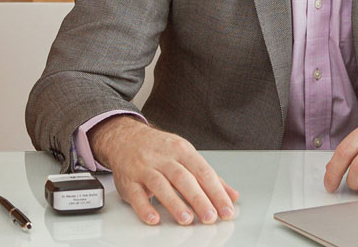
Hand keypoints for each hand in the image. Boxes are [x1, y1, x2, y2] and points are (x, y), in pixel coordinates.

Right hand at [88, 115, 239, 224]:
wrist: (126, 138)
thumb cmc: (161, 149)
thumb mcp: (187, 155)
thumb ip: (209, 177)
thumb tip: (231, 195)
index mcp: (183, 151)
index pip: (204, 172)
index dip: (217, 192)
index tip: (226, 209)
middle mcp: (165, 158)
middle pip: (184, 179)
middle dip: (199, 199)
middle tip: (210, 217)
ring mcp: (146, 168)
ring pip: (162, 185)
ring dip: (175, 203)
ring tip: (187, 219)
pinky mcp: (129, 180)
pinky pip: (136, 195)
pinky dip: (145, 208)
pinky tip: (154, 218)